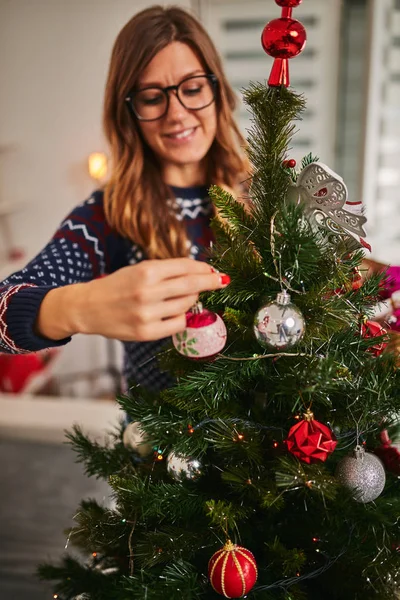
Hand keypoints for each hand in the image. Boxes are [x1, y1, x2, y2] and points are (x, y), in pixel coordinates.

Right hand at [36, 258, 229, 341]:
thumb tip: (199, 273)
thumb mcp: (138, 270)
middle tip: (221, 280)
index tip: (215, 271)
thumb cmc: (117, 286)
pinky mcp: (146, 332)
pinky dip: (182, 317)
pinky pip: (178, 324)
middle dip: (209, 282)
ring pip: (186, 305)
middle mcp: (147, 292)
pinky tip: (176, 312)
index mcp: (145, 271)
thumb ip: (166, 271)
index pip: (184, 268)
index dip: (203, 269)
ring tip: (185, 296)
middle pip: (191, 285)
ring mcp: (147, 314)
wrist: (88, 308)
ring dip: (191, 299)